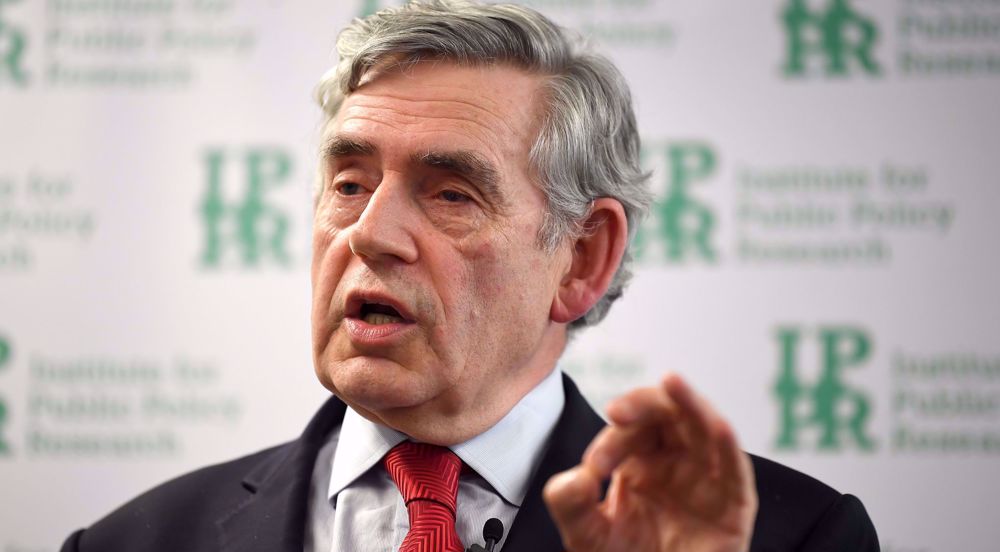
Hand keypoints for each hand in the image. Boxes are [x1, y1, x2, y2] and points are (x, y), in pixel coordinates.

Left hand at [543, 373, 757, 551]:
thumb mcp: (586, 533)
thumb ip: (570, 503)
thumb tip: (576, 475)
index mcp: (643, 462)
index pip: (631, 430)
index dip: (612, 439)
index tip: (594, 467)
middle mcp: (678, 465)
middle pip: (671, 414)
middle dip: (645, 403)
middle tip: (618, 410)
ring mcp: (708, 483)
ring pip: (706, 429)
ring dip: (691, 403)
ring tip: (672, 381)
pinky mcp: (733, 509)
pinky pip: (736, 472)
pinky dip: (729, 447)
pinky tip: (719, 427)